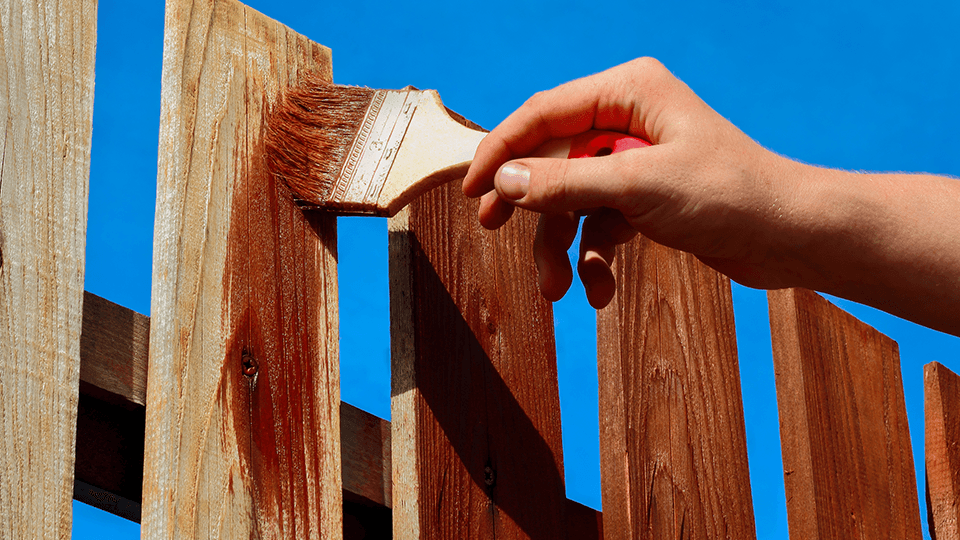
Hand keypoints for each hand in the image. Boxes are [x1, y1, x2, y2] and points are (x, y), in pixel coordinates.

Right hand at [463, 57, 793, 307]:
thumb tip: (504, 179)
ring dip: (561, 245)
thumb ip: (565, 181)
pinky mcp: (647, 198)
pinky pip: (601, 225)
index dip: (501, 150)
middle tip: (493, 228)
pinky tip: (601, 291)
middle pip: (552, 158)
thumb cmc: (731, 195)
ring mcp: (637, 161)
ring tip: (556, 290)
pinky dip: (595, 258)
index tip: (471, 190)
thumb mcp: (638, 186)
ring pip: (573, 200)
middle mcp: (629, 120)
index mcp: (629, 91)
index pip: (543, 114)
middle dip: (530, 204)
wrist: (792, 238)